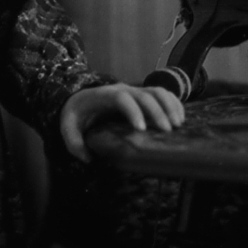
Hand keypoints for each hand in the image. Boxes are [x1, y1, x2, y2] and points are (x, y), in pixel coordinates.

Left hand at [59, 83, 184, 161]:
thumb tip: (87, 158)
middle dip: (157, 111)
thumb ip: (73, 142)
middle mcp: (123, 89)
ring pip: (157, 91)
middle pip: (145, 95)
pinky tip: (180, 118)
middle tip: (166, 131)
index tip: (141, 129)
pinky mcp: (143, 95)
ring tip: (178, 124)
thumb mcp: (67, 126)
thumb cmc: (76, 113)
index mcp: (104, 95)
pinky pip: (162, 94)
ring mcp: (135, 91)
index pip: (122, 98)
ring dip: (170, 105)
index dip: (133, 111)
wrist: (80, 98)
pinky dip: (173, 103)